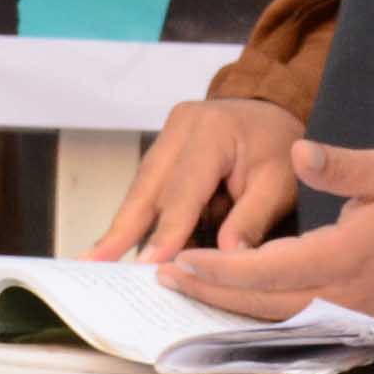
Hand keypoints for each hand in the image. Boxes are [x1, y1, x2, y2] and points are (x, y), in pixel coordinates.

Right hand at [91, 97, 308, 258]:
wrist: (273, 109)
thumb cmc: (279, 147)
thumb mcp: (280, 182)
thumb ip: (252, 219)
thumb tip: (226, 258)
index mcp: (212, 131)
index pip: (184, 189)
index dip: (167, 229)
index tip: (149, 263)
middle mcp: (181, 128)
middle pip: (147, 186)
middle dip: (121, 229)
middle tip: (93, 263)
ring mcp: (167, 135)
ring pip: (141, 188)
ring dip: (124, 226)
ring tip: (97, 260)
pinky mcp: (163, 149)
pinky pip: (149, 187)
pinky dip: (140, 217)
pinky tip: (121, 244)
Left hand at [154, 141, 373, 326]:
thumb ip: (343, 165)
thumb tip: (302, 152)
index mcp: (348, 257)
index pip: (270, 270)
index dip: (220, 270)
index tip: (180, 259)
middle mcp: (346, 295)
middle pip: (265, 304)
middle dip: (211, 292)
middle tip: (166, 278)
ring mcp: (352, 313)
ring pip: (279, 318)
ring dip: (231, 305)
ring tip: (190, 287)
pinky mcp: (356, 317)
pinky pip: (298, 320)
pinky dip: (261, 312)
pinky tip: (237, 300)